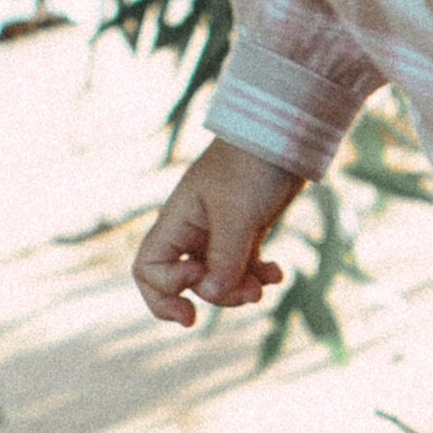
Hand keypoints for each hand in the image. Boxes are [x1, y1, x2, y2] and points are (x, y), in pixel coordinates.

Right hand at [132, 140, 306, 327]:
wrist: (284, 137)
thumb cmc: (251, 166)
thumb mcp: (236, 215)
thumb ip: (224, 259)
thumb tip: (212, 295)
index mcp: (177, 222)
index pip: (148, 269)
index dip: (166, 290)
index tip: (199, 282)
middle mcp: (192, 231)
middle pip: (190, 282)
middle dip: (218, 295)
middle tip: (249, 294)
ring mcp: (220, 233)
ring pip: (219, 279)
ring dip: (241, 289)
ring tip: (265, 285)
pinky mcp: (245, 232)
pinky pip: (244, 268)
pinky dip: (258, 276)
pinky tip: (276, 273)